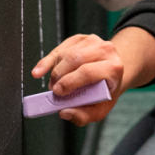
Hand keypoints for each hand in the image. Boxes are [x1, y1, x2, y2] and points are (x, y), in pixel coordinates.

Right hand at [30, 28, 154, 126]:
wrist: (111, 72)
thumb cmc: (105, 91)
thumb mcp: (100, 109)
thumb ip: (83, 116)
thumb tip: (64, 113)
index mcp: (114, 68)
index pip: (88, 72)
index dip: (70, 82)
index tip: (58, 92)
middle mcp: (106, 50)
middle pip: (74, 59)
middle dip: (59, 76)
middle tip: (53, 90)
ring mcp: (93, 41)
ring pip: (65, 54)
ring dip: (54, 71)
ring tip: (55, 85)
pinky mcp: (80, 38)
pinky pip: (59, 49)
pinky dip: (47, 62)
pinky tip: (39, 71)